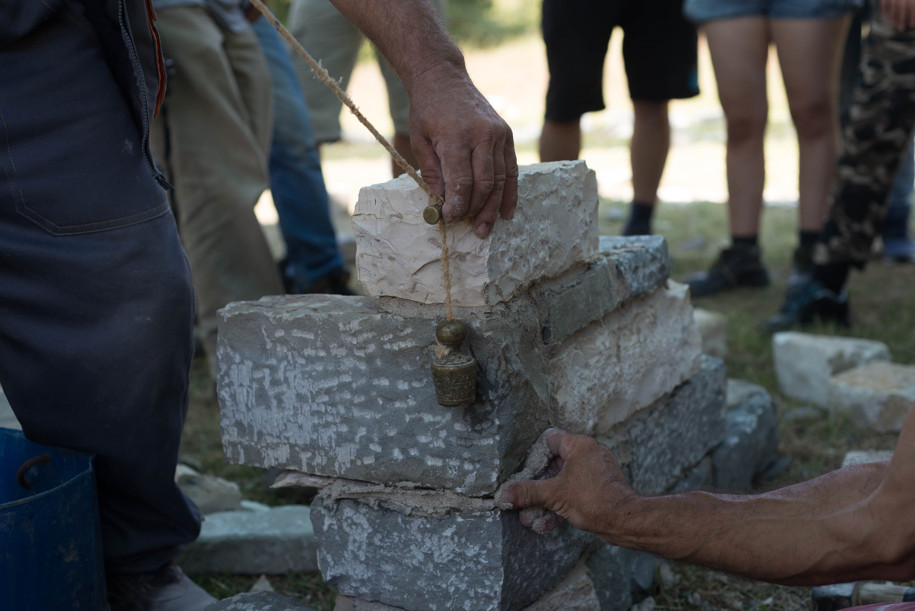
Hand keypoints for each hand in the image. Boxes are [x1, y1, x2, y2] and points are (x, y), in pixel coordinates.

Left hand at [407, 62, 517, 237]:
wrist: (444, 78)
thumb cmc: (427, 111)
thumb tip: (442, 205)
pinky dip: (510, 192)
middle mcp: (482, 136)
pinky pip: (512, 170)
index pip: (462, 182)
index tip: (449, 218)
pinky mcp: (507, 136)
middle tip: (469, 229)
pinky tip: (506, 212)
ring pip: (500, 180)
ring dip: (493, 207)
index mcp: (457, 137)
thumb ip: (433, 174)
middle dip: (476, 210)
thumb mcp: (420, 141)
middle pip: (484, 184)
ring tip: (486, 228)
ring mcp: (498, 135)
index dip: (457, 205)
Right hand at [497, 429, 637, 536]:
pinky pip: (571, 494)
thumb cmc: (595, 500)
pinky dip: (558, 507)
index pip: (549, 439)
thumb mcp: (554, 495)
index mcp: (579, 446)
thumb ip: (527, 493)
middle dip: (535, 486)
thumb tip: (503, 495)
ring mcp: (593, 473)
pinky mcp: (596, 490)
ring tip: (530, 518)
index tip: (528, 474)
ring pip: (561, 483)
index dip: (534, 456)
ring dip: (544, 501)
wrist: (626, 521)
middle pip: (552, 464)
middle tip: (522, 499)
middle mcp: (587, 455)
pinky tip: (544, 524)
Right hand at [881, 0, 914, 29]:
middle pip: (902, 6)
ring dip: (893, 16)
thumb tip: (912, 20)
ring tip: (894, 24)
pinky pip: (884, 1)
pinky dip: (884, 8)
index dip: (912, 16)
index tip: (911, 25)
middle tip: (901, 29)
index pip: (912, 6)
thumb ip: (911, 7)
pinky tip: (885, 14)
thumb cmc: (906, 0)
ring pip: (894, 5)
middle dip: (902, 19)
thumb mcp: (910, 2)